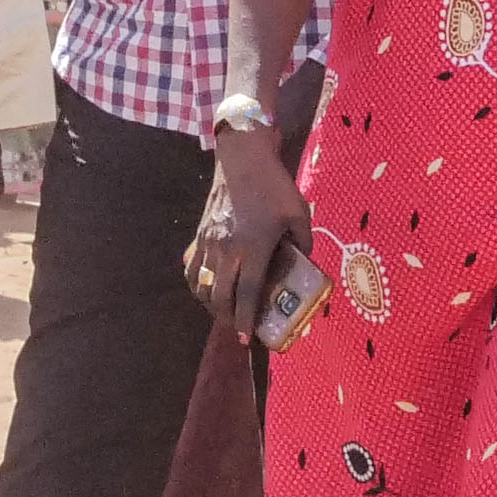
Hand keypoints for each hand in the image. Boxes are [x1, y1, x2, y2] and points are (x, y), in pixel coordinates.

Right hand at [188, 134, 309, 348]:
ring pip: (202, 285)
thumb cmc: (274, 185)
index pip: (246, 294)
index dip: (245, 320)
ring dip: (210, 304)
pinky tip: (206, 289)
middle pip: (220, 296)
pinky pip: (192, 268)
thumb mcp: (299, 214)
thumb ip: (304, 243)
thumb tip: (304, 264)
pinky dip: (196, 285)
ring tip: (223, 312)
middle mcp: (227, 249)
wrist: (241, 158)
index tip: (247, 339)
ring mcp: (209, 242)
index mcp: (254, 247)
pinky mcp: (199, 234)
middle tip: (238, 329)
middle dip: (227, 319)